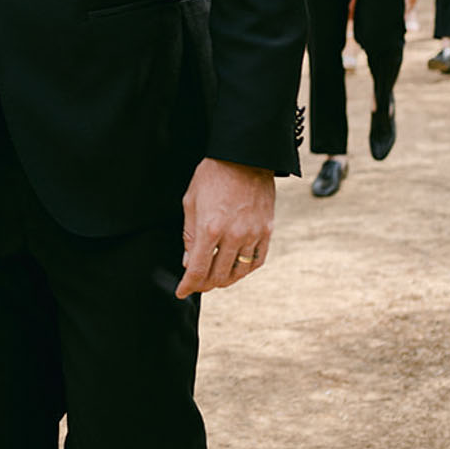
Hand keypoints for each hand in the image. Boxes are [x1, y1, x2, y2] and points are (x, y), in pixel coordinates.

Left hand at [177, 158, 273, 298]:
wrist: (245, 156)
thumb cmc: (213, 175)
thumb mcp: (191, 202)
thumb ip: (189, 235)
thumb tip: (189, 262)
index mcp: (210, 228)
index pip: (198, 270)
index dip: (188, 285)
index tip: (182, 292)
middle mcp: (233, 236)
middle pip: (219, 275)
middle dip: (205, 284)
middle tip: (197, 285)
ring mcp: (253, 234)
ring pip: (239, 271)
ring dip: (225, 280)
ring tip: (216, 279)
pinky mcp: (267, 230)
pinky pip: (257, 260)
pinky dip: (245, 269)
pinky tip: (236, 268)